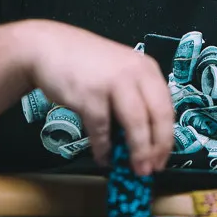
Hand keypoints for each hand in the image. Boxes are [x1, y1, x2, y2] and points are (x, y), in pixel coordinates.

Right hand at [22, 20, 173, 175]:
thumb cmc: (86, 63)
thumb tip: (144, 139)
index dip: (167, 138)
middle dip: (157, 148)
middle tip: (153, 169)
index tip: (163, 158)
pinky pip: (102, 130)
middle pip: (157, 116)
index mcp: (146, 68)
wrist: (49, 47)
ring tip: (136, 169)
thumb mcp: (119, 72)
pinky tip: (103, 157)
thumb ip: (134, 98)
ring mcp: (113, 83)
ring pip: (136, 124)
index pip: (166, 107)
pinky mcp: (90, 96)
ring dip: (138, 152)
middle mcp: (135, 73)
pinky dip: (104, 148)